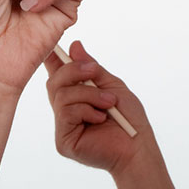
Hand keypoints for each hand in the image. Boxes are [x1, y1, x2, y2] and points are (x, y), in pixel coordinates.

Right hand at [46, 41, 149, 173]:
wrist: (137, 145)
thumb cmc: (128, 116)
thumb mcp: (111, 85)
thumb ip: (91, 68)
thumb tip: (75, 46)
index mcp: (76, 95)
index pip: (56, 74)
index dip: (52, 59)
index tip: (52, 43)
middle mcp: (65, 109)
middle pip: (54, 81)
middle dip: (75, 70)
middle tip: (94, 71)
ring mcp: (63, 125)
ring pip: (62, 95)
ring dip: (90, 95)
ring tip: (109, 103)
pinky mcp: (63, 140)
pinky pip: (67, 113)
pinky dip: (88, 110)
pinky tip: (100, 119)